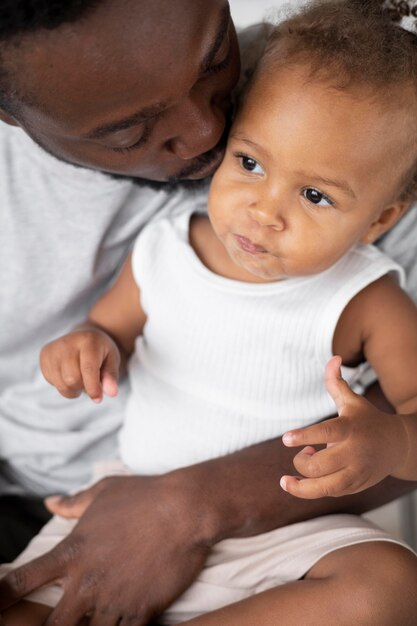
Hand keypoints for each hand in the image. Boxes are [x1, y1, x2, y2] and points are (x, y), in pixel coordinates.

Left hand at [0, 474, 211, 625]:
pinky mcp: (140, 611)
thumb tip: (50, 502)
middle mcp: (86, 582)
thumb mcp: (105, 492)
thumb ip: (74, 503)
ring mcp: (112, 600)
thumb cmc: (144, 495)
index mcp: (71, 552)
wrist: (185, 509)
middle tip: (64, 621)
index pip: (21, 581)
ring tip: (95, 621)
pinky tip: (124, 623)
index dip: (1, 598)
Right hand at [40, 328, 119, 402]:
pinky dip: (63, 384)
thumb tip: (111, 393)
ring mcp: (53, 349)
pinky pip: (52, 382)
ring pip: (61, 384)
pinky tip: (69, 373)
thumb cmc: (100, 351)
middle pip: (72, 379)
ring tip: (80, 377)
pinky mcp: (44, 356)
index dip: (93, 387)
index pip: (88, 368)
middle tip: (90, 381)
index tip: (98, 399)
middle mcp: (68, 343)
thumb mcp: (112, 360)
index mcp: (89, 341)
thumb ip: (111, 376)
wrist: (84, 336)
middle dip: (83, 387)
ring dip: (73, 389)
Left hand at [280, 356, 405, 497]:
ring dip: (301, 485)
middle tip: (303, 452)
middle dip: (301, 461)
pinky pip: (329, 493)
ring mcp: (356, 472)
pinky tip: (303, 481)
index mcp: (350, 429)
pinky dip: (311, 490)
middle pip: (319, 465)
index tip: (285, 438)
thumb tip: (333, 358)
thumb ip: (336, 382)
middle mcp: (354, 453)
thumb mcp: (352, 400)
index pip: (326, 432)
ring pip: (324, 488)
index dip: (304, 435)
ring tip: (292, 477)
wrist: (398, 446)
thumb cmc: (367, 421)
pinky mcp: (355, 487)